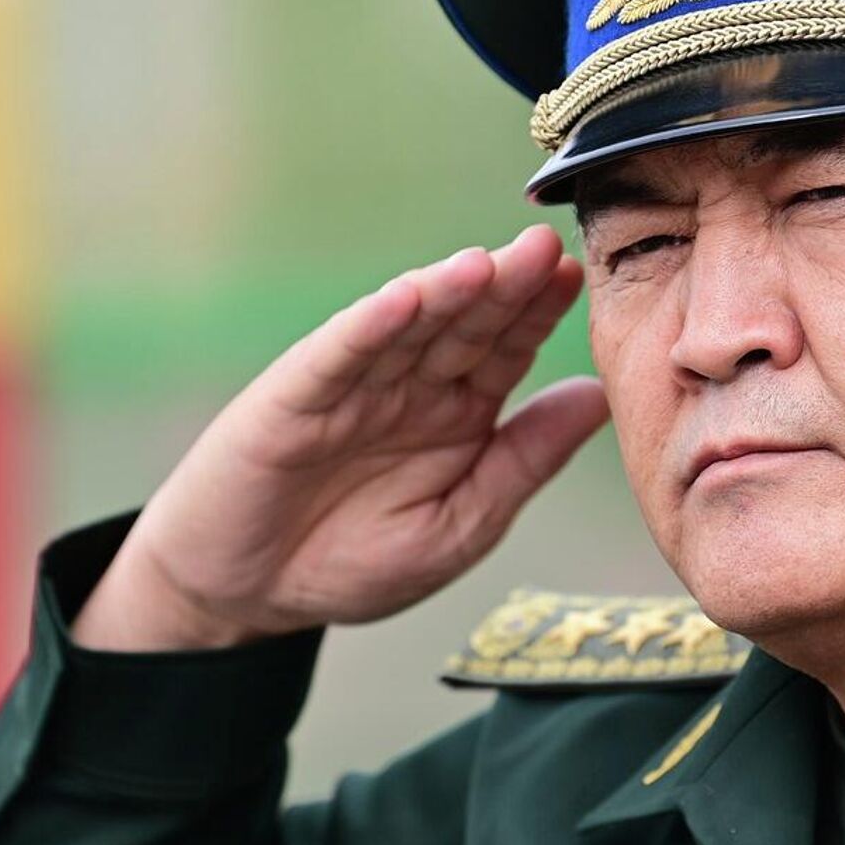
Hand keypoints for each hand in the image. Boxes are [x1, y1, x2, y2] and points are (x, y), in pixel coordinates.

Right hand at [72, 224, 609, 649]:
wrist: (246, 595)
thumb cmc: (352, 562)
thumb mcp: (461, 523)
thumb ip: (524, 460)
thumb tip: (598, 397)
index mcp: (458, 412)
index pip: (506, 347)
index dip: (539, 312)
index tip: (579, 277)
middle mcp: (410, 385)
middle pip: (463, 324)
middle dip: (503, 287)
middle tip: (546, 249)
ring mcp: (352, 385)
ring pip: (406, 328)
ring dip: (443, 294)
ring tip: (485, 265)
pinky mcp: (294, 397)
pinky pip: (337, 356)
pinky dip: (368, 328)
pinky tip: (404, 301)